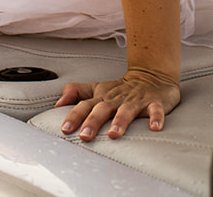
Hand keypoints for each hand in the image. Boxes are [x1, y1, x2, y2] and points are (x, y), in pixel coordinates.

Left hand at [55, 68, 180, 141]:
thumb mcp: (96, 88)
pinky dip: (156, 118)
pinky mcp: (155, 103)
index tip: (65, 129)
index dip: (74, 116)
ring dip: (120, 121)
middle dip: (93, 122)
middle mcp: (117, 99)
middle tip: (85, 136)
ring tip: (113, 134)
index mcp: (102, 97)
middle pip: (103, 109)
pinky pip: (156, 110)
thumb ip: (76, 93)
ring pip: (127, 111)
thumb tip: (57, 103)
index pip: (85, 105)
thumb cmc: (120, 88)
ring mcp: (136, 101)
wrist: (152, 75)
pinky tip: (154, 128)